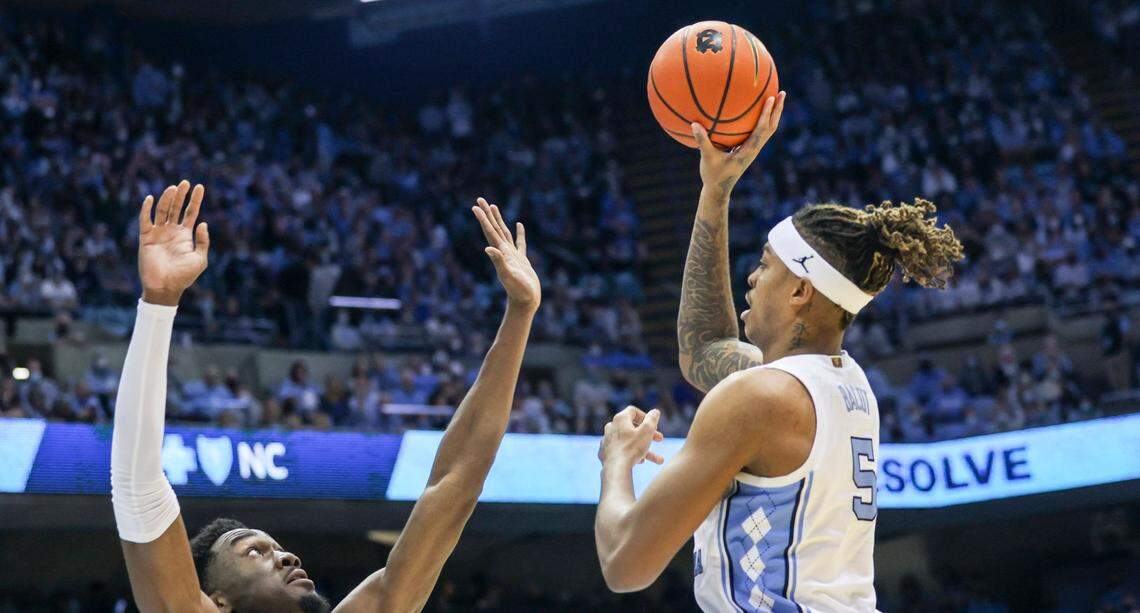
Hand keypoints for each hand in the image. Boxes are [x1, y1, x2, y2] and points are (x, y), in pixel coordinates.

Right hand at [138, 181, 209, 305]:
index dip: (195, 200)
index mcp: (185, 235)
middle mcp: (171, 231)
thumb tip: (203, 222)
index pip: (190, 212)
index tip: (199, 187)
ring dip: (167, 199)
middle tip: (185, 182)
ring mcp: (158, 233)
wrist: (166, 287)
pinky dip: (146, 209)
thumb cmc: (184, 276)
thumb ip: (203, 241)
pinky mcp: (146, 238)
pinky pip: (145, 220)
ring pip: (162, 211)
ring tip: (173, 188)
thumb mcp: (200, 259)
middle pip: (176, 208)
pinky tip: (150, 199)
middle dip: (181, 195)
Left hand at [471, 197, 540, 310]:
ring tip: (494, 207)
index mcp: (501, 252)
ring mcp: (512, 255)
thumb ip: (499, 261)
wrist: (526, 301)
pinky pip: (519, 242)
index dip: (482, 219)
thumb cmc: (518, 289)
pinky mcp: (521, 259)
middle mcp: (504, 251)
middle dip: (487, 214)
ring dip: (498, 220)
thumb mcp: (508, 275)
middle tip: (480, 199)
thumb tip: (488, 248)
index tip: (475, 206)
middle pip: (493, 228)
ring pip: (504, 232)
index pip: (489, 232)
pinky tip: (519, 225)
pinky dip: (518, 233)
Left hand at [599, 406, 665, 466]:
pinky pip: (621, 450)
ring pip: (629, 441)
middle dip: (648, 434)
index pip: (633, 411)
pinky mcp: (605, 452)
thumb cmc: (632, 448)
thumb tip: (655, 412)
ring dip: (644, 448)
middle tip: (660, 440)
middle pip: (632, 427)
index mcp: (620, 419)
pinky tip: (640, 462)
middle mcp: (611, 427)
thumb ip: (652, 419)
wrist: (615, 468)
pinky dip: (632, 454)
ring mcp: (607, 440)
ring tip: (658, 459)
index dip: (646, 416)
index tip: (654, 425)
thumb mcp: (647, 431)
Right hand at [693, 91, 784, 195]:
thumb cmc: (713, 175)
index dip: (766, 114)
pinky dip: (760, 119)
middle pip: (771, 127)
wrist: (719, 190)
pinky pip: (758, 132)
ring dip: (773, 114)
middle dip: (777, 110)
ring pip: (767, 130)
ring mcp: (752, 149)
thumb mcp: (707, 158)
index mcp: (748, 151)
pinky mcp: (747, 150)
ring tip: (774, 97)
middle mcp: (754, 149)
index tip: (770, 98)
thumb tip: (694, 124)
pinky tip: (754, 110)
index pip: (761, 130)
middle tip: (781, 92)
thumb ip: (702, 142)